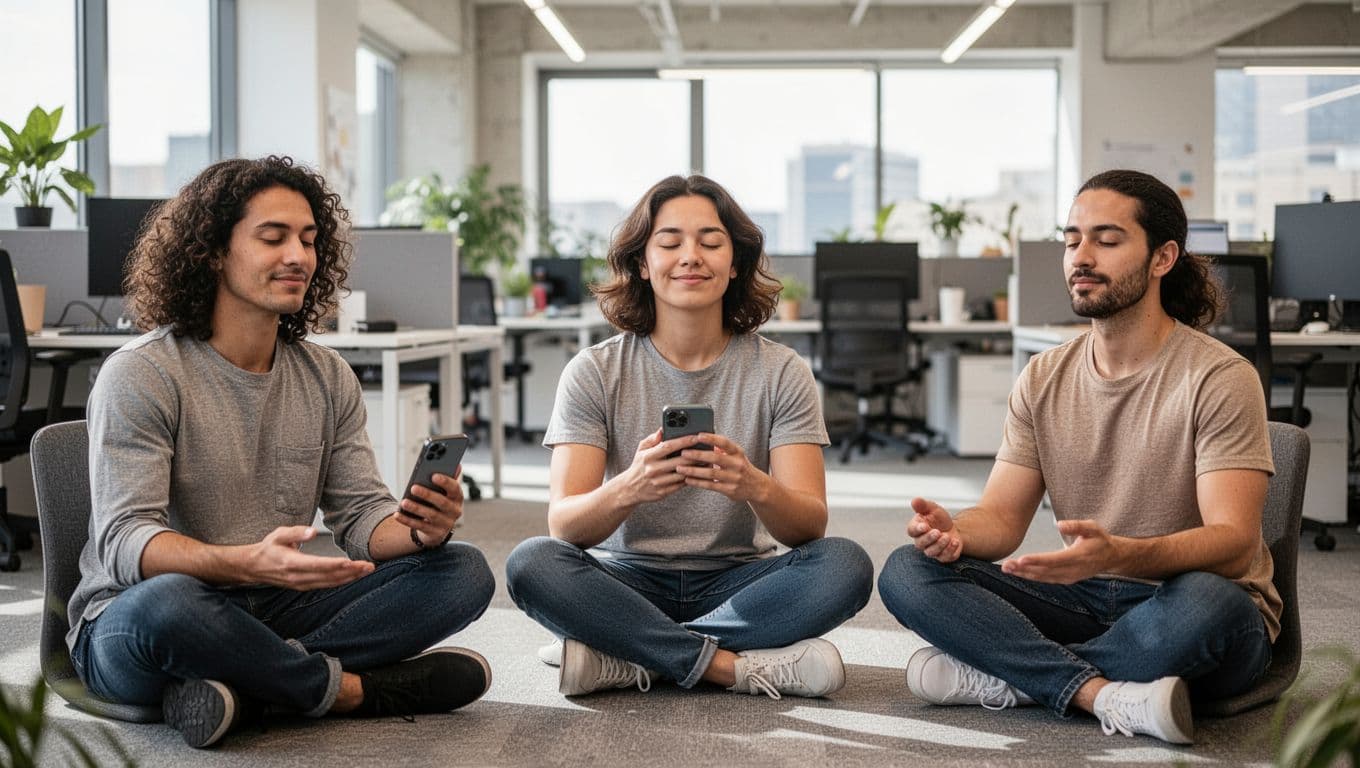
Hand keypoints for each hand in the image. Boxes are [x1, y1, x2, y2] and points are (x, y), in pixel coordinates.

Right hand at [245, 526, 374, 588]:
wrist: (254, 567)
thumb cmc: (268, 548)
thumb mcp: (279, 534)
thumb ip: (296, 532)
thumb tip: (312, 532)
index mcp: (291, 563)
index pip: (318, 565)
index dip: (335, 565)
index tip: (351, 562)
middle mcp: (297, 577)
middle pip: (328, 576)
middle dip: (350, 572)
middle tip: (369, 566)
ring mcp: (301, 584)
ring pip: (329, 583)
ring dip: (349, 578)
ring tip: (366, 571)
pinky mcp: (304, 587)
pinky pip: (325, 586)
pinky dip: (340, 582)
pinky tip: (352, 577)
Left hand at [393, 468, 463, 547]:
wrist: (438, 527)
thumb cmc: (440, 503)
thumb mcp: (445, 492)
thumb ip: (448, 479)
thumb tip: (457, 466)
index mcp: (457, 498)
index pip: (455, 488)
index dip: (445, 482)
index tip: (433, 475)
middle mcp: (455, 511)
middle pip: (442, 502)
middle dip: (427, 494)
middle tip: (413, 487)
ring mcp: (445, 524)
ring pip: (430, 515)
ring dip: (416, 508)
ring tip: (404, 502)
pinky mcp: (435, 533)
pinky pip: (419, 526)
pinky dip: (407, 520)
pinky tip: (397, 514)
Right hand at [618, 429, 702, 506]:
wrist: (630, 489)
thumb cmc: (639, 466)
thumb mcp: (641, 449)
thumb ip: (652, 439)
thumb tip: (663, 428)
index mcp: (648, 456)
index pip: (668, 446)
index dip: (684, 441)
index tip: (696, 437)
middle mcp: (653, 469)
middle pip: (679, 461)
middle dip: (695, 455)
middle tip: (707, 449)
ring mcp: (658, 482)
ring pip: (683, 474)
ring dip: (696, 468)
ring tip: (706, 461)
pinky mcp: (663, 492)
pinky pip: (680, 484)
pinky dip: (690, 478)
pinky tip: (698, 473)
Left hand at [676, 434, 769, 503]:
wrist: (757, 487)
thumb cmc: (741, 467)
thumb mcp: (736, 455)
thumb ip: (722, 448)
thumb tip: (703, 438)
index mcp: (737, 452)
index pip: (724, 442)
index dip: (711, 438)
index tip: (698, 435)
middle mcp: (737, 464)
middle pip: (715, 458)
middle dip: (698, 455)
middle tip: (683, 453)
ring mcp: (734, 478)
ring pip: (711, 473)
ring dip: (693, 471)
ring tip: (680, 468)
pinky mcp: (729, 490)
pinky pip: (710, 485)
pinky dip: (698, 482)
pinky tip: (687, 480)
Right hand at [906, 497, 962, 561]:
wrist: (953, 528)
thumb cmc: (938, 518)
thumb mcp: (932, 509)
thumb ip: (923, 505)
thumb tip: (915, 500)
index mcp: (917, 528)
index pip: (912, 530)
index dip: (917, 529)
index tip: (924, 526)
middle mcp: (921, 541)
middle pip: (920, 544)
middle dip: (929, 538)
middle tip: (938, 532)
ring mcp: (932, 550)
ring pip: (931, 552)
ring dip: (939, 545)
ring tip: (947, 536)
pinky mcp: (943, 556)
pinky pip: (944, 557)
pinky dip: (950, 550)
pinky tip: (955, 542)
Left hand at [1001, 519, 1118, 583]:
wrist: (1111, 557)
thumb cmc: (1099, 539)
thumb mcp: (1093, 527)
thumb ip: (1077, 525)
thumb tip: (1059, 525)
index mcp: (1078, 556)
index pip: (1053, 560)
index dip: (1036, 561)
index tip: (1020, 560)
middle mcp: (1072, 570)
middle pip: (1044, 571)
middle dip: (1023, 569)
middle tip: (1005, 566)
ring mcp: (1069, 577)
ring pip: (1043, 578)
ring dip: (1023, 574)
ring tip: (1006, 569)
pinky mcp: (1065, 579)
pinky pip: (1045, 579)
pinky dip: (1031, 577)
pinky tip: (1018, 573)